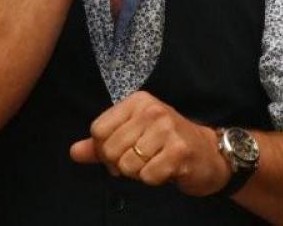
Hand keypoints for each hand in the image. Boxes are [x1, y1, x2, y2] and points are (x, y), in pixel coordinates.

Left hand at [70, 91, 229, 195]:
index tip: (123, 150)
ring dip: (138, 173)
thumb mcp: (132, 135)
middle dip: (120, 164)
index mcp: (138, 101)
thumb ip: (101, 144)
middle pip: (109, 150)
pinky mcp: (179, 151)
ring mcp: (167, 129)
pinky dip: (153, 179)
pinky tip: (166, 169)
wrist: (208, 153)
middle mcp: (152, 110)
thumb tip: (74, 152)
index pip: (98, 130)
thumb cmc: (166, 143)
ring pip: (126, 166)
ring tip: (155, 162)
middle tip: (140, 160)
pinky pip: (147, 177)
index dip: (104, 149)